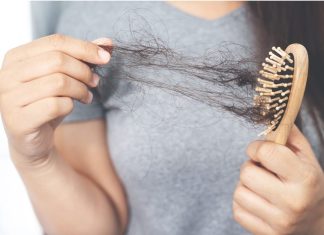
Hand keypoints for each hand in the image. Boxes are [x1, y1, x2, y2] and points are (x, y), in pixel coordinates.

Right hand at [0, 34, 110, 165]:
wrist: (32, 140)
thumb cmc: (47, 104)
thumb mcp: (63, 77)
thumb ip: (81, 58)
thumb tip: (108, 43)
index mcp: (16, 57)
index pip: (55, 42)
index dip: (85, 48)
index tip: (106, 57)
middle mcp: (7, 74)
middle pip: (58, 60)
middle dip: (84, 71)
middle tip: (94, 81)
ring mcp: (9, 98)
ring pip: (59, 83)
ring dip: (81, 90)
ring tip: (87, 96)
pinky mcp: (19, 120)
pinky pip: (56, 105)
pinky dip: (71, 106)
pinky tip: (72, 107)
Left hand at [233, 125, 323, 234]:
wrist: (317, 221)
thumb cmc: (307, 182)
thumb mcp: (305, 156)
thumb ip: (288, 134)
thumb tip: (269, 114)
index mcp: (305, 178)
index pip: (266, 152)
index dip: (257, 147)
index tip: (261, 151)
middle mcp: (293, 202)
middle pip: (246, 173)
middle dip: (251, 167)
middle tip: (262, 171)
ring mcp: (279, 222)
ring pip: (239, 192)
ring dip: (246, 185)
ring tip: (262, 187)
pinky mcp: (266, 234)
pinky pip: (236, 209)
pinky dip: (243, 202)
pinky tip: (258, 201)